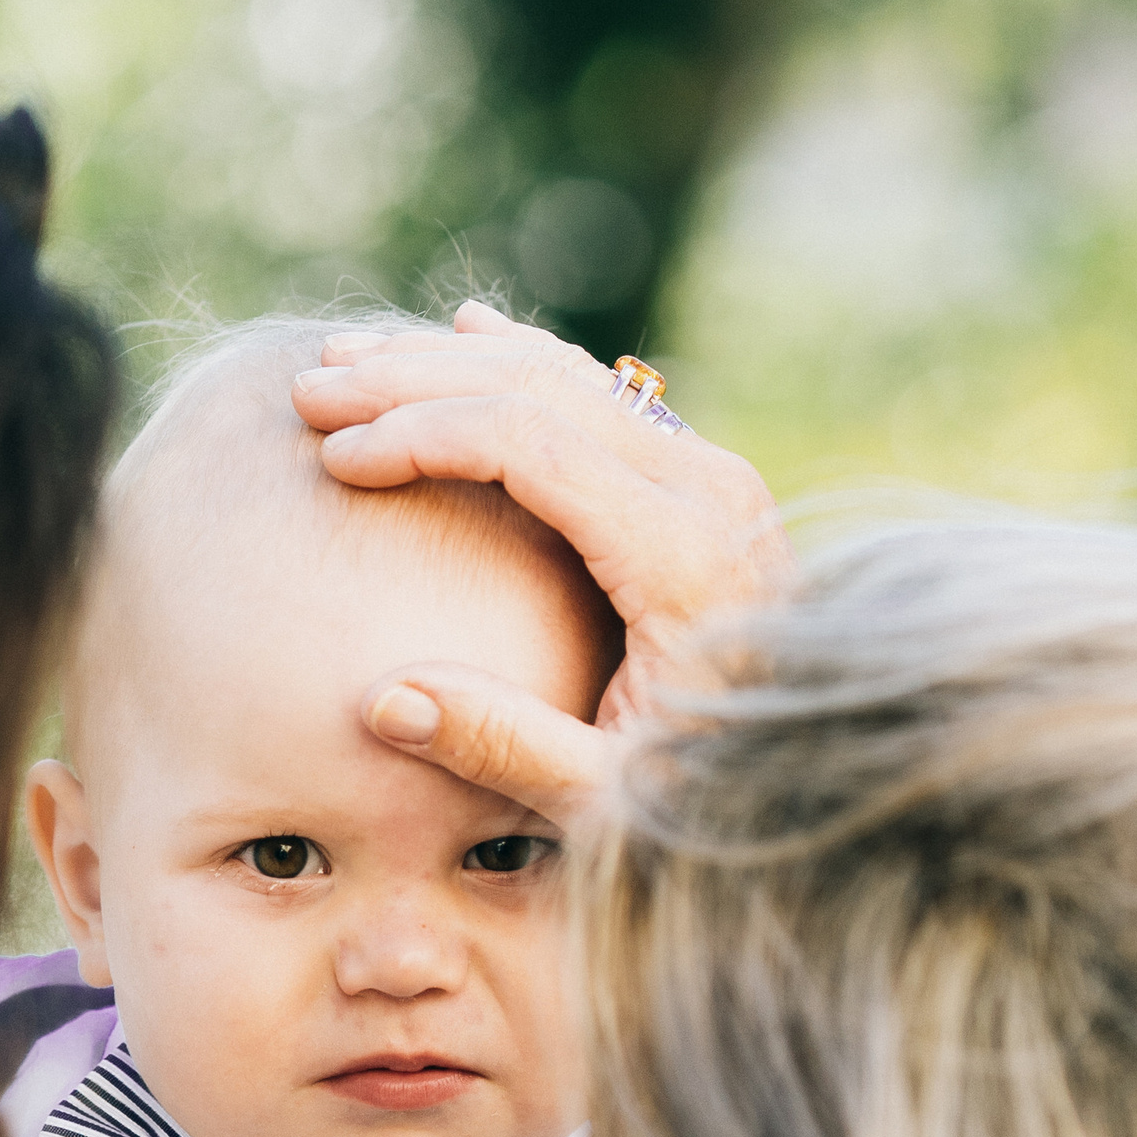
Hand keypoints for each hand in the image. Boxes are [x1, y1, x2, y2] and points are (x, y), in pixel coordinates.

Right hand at [291, 301, 791, 827]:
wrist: (823, 779)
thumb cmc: (715, 800)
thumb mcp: (610, 799)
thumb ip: (506, 747)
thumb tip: (383, 702)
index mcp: (682, 553)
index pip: (528, 443)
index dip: (420, 437)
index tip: (337, 458)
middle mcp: (707, 491)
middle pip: (540, 388)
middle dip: (413, 380)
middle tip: (313, 388)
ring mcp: (712, 480)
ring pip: (568, 378)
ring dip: (451, 362)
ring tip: (352, 363)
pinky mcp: (708, 488)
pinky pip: (603, 397)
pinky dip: (523, 366)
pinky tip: (465, 336)